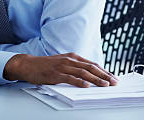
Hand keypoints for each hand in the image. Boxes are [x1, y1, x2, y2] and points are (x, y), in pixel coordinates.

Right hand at [3, 53, 117, 86]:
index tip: (113, 77)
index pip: (92, 64)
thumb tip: (89, 77)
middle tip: (114, 82)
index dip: (104, 71)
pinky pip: (70, 78)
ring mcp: (62, 66)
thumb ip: (75, 67)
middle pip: (90, 67)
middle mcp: (69, 60)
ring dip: (95, 79)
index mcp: (72, 57)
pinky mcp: (56, 74)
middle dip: (104, 75)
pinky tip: (87, 85)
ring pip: (83, 73)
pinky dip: (79, 82)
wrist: (29, 64)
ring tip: (105, 85)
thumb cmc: (46, 66)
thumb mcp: (63, 63)